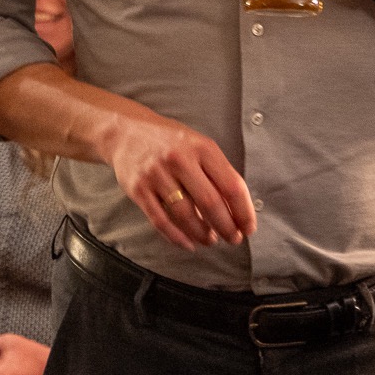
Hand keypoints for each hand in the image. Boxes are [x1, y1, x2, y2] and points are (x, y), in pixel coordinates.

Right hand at [102, 110, 255, 249]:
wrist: (126, 131)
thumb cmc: (170, 141)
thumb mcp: (198, 145)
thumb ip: (217, 171)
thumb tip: (237, 208)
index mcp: (202, 148)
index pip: (231, 185)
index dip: (244, 211)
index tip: (248, 227)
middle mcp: (180, 159)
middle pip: (210, 203)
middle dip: (226, 227)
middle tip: (233, 239)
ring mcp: (157, 175)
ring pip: (185, 215)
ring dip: (202, 234)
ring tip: (210, 239)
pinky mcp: (139, 190)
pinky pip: (161, 221)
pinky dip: (177, 237)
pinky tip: (188, 243)